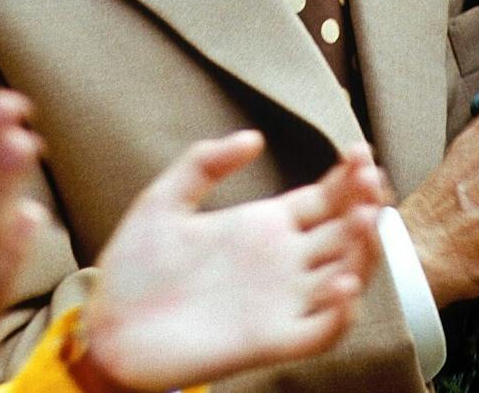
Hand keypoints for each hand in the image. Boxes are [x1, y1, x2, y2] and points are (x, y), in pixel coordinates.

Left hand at [81, 133, 384, 390]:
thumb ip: (203, 164)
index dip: (349, 177)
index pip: (325, 200)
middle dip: (365, 206)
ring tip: (366, 220)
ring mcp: (280, 302)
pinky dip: (340, 313)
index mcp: (264, 226)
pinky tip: (344, 285)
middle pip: (344, 233)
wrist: (107, 329)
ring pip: (345, 277)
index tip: (359, 150)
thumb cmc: (133, 269)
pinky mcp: (270, 341)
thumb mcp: (163, 202)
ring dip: (364, 252)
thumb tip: (254, 136)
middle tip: (372, 179)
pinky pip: (321, 332)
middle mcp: (282, 263)